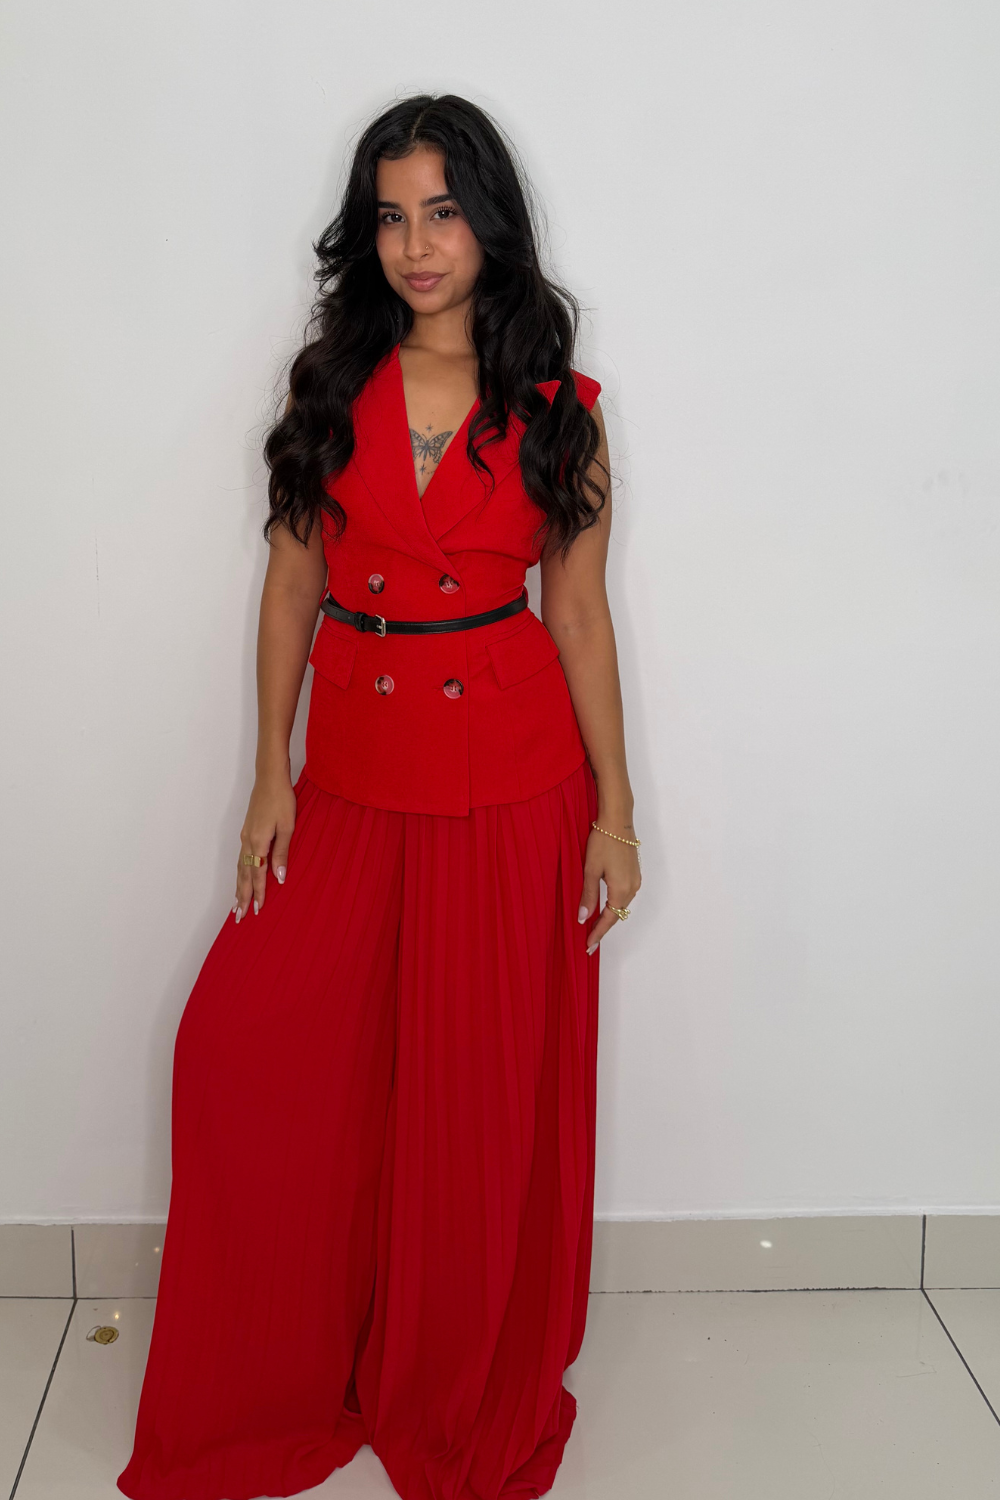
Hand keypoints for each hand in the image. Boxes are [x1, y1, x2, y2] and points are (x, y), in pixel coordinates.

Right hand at [233, 771, 296, 921]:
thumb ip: (282, 853)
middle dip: (241, 897)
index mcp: (258, 842)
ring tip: (236, 904)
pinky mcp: (247, 832)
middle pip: (243, 875)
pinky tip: (242, 878)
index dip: (258, 894)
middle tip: (239, 917)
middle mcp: (247, 842)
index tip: (258, 910)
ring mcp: (245, 837)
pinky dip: (240, 873)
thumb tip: (279, 878)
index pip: (257, 875)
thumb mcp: (288, 827)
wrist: (270, 778)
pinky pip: (241, 858)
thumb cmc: (282, 800)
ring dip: (238, 887)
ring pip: (240, 868)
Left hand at [578, 824, 640, 954]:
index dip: (598, 934)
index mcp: (621, 890)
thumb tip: (583, 918)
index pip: (608, 920)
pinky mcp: (635, 873)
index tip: (588, 946)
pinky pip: (624, 896)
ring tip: (594, 926)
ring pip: (621, 906)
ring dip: (609, 916)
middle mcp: (632, 888)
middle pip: (617, 915)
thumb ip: (588, 896)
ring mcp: (636, 881)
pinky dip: (614, 904)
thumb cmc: (602, 842)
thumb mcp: (590, 870)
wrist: (617, 820)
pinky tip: (604, 906)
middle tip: (589, 941)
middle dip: (603, 928)